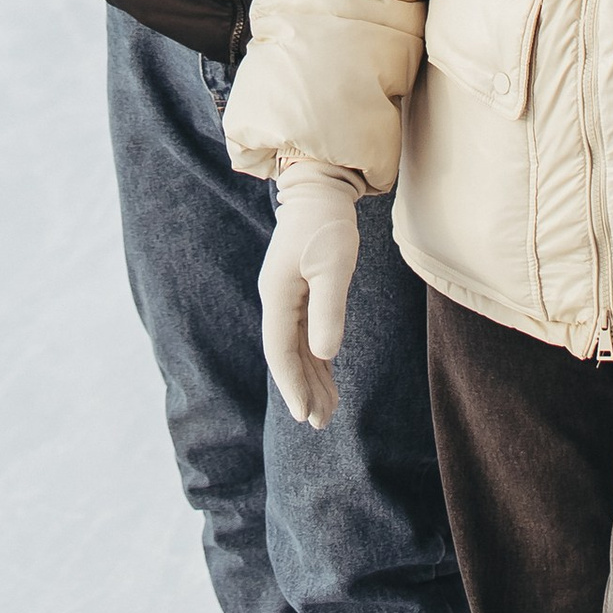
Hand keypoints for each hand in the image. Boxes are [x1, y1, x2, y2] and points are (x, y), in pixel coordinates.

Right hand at [259, 167, 361, 429]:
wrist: (321, 189)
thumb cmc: (328, 224)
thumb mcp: (334, 265)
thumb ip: (328, 309)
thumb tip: (324, 353)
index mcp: (278, 295)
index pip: (280, 351)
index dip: (292, 384)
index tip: (304, 414)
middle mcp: (277, 300)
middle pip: (287, 354)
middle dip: (302, 389)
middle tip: (319, 423)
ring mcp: (287, 296)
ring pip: (297, 348)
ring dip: (311, 379)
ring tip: (327, 411)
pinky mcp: (301, 292)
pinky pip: (306, 334)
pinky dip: (317, 358)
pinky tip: (328, 375)